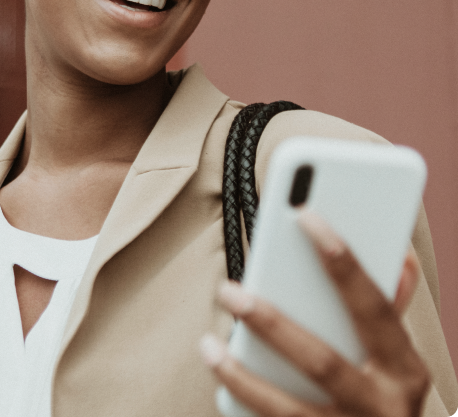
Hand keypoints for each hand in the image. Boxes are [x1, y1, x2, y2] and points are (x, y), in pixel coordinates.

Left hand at [200, 210, 429, 416]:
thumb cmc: (386, 397)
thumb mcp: (398, 356)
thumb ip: (388, 306)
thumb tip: (397, 252)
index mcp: (404, 370)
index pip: (372, 305)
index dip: (342, 260)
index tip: (304, 215)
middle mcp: (384, 409)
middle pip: (322, 362)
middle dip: (271, 324)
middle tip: (228, 291)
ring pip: (288, 411)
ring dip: (242, 376)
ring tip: (208, 344)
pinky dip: (244, 406)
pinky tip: (219, 386)